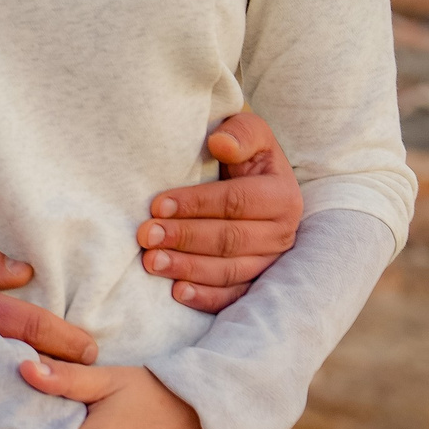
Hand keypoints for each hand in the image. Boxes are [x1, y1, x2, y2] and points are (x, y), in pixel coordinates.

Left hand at [135, 109, 302, 309]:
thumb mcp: (250, 132)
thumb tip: (221, 144)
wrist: (253, 182)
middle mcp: (282, 232)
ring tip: (152, 262)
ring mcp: (270, 261)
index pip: (236, 202)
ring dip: (189, 268)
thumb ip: (241, 133)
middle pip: (230, 239)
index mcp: (283, 195)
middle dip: (185, 238)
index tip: (158, 205)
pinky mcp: (257, 282)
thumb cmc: (243, 154)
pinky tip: (177, 292)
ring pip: (230, 271)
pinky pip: (233, 296)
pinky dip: (206, 297)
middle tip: (146, 236)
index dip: (196, 205)